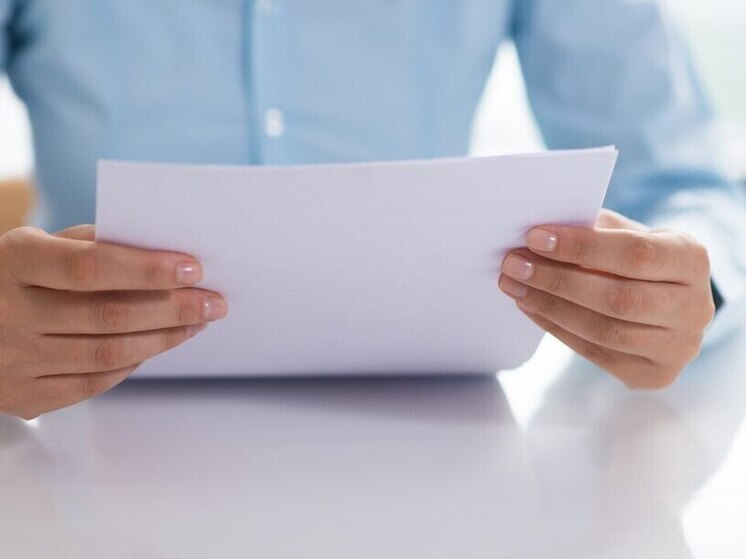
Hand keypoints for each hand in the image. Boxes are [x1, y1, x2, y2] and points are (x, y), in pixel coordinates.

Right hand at [0, 225, 227, 418]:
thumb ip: (91, 246)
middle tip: (213, 302)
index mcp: (14, 261)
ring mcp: (13, 359)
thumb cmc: (14, 278)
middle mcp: (9, 312)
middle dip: (173, 308)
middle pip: (108, 314)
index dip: (147, 269)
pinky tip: (158, 344)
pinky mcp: (23, 396)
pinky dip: (134, 363)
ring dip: (164, 338)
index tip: (193, 268)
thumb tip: (162, 252)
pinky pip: (94, 383)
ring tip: (197, 322)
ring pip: (108, 353)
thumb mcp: (38, 247)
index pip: (90, 266)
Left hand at [498, 209, 715, 388]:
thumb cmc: (639, 257)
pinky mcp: (654, 374)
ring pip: (603, 330)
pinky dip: (556, 328)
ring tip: (514, 286)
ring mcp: (678, 347)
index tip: (535, 237)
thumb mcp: (628, 233)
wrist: (671, 302)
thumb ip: (594, 230)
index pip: (634, 254)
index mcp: (692, 260)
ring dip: (549, 306)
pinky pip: (595, 352)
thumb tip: (539, 233)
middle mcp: (696, 308)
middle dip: (556, 280)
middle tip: (513, 264)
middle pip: (617, 298)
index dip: (581, 247)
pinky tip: (529, 307)